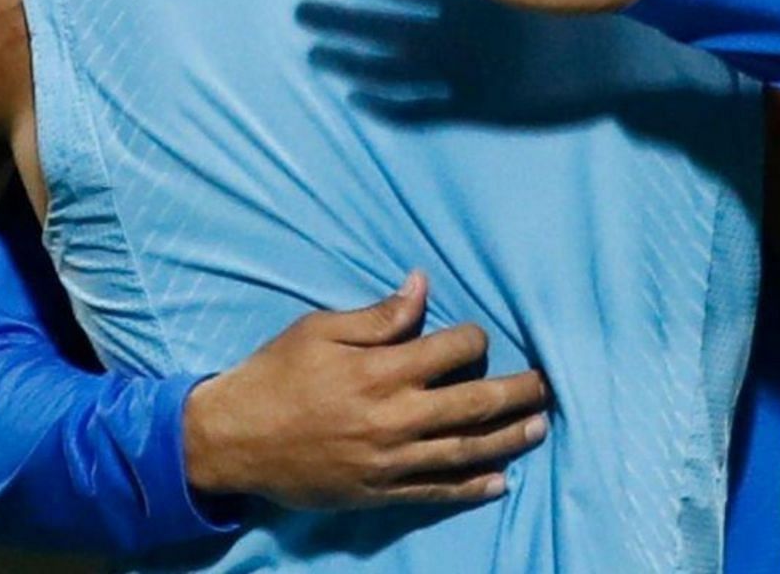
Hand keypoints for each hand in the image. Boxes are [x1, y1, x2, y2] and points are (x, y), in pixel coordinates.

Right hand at [183, 272, 549, 508]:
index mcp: (380, 372)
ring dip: (507, 440)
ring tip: (538, 428)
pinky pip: (435, 492)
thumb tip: (421, 286)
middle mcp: (394, 418)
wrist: (233, 439)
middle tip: (546, 385)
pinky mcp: (379, 492)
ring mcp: (389, 461)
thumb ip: (377, 316)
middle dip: (516, 392)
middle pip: (473, 404)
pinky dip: (470, 488)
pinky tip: (498, 482)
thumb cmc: (275, 375)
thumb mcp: (319, 329)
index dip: (473, 339)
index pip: (450, 351)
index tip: (479, 337)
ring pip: (464, 451)